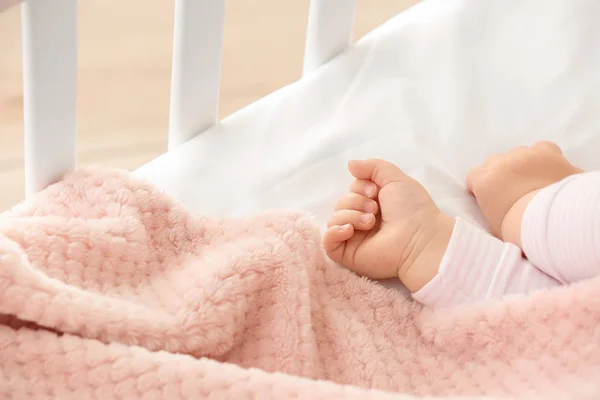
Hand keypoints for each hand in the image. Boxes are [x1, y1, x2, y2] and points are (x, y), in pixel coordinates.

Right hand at [322, 159, 453, 291]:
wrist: (420, 239)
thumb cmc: (413, 210)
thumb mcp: (394, 178)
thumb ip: (372, 167)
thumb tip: (349, 164)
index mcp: (372, 204)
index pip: (350, 190)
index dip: (359, 187)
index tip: (376, 192)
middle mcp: (362, 221)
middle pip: (340, 203)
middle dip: (356, 201)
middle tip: (376, 209)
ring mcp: (354, 239)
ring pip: (334, 219)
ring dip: (351, 215)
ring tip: (371, 222)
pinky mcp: (348, 255)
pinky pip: (328, 241)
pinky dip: (334, 232)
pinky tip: (349, 230)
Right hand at [466, 141, 582, 244]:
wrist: (552, 220)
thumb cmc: (520, 230)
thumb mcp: (493, 225)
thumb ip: (489, 211)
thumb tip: (494, 211)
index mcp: (484, 181)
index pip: (473, 176)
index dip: (481, 186)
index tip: (490, 197)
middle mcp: (500, 163)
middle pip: (494, 162)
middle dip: (500, 174)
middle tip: (512, 191)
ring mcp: (523, 155)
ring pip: (517, 154)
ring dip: (521, 165)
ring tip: (533, 182)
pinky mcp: (546, 152)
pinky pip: (541, 148)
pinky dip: (543, 157)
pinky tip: (548, 169)